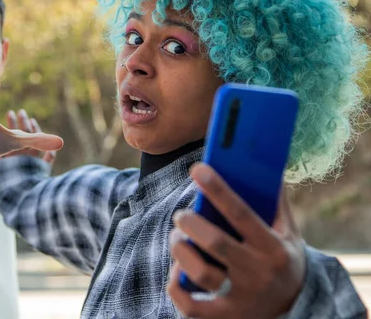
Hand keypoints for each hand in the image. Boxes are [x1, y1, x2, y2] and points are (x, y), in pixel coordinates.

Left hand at [166, 163, 305, 318]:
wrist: (295, 308)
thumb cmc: (283, 259)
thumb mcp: (288, 233)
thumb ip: (275, 203)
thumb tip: (263, 166)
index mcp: (274, 249)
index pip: (242, 213)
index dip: (218, 189)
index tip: (198, 169)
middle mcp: (258, 274)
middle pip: (215, 243)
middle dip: (191, 223)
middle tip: (181, 215)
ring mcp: (240, 298)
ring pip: (200, 273)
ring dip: (181, 250)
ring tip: (176, 238)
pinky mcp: (224, 317)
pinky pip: (191, 306)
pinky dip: (176, 286)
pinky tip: (176, 270)